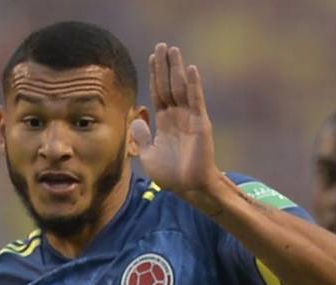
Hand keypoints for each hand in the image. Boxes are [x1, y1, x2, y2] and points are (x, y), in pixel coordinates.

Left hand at [131, 43, 224, 210]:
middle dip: (165, 66)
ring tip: (173, 50)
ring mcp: (189, 118)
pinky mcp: (200, 123)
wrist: (188, 187)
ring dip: (177, 69)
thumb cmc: (170, 174)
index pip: (158, 93)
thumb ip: (142, 136)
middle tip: (162, 45)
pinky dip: (193, 85)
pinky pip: (196, 101)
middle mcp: (177, 116)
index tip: (151, 58)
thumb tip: (135, 118)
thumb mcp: (148, 154)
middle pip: (169, 85)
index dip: (155, 76)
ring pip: (181, 88)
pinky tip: (190, 70)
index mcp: (164, 121)